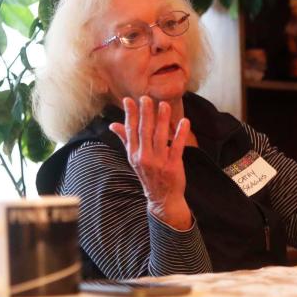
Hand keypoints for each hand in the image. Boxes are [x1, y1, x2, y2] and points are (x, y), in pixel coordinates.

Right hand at [109, 96, 191, 229]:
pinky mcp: (172, 166)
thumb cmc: (148, 174)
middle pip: (144, 131)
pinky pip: (177, 147)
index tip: (129, 100)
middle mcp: (143, 157)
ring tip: (164, 105)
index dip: (130, 115)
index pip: (130, 131)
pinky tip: (184, 121)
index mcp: (133, 154)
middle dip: (145, 114)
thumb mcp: (134, 159)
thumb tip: (112, 125)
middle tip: (146, 98)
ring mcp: (158, 162)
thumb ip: (125, 140)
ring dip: (162, 120)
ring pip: (159, 137)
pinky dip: (180, 134)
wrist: (162, 198)